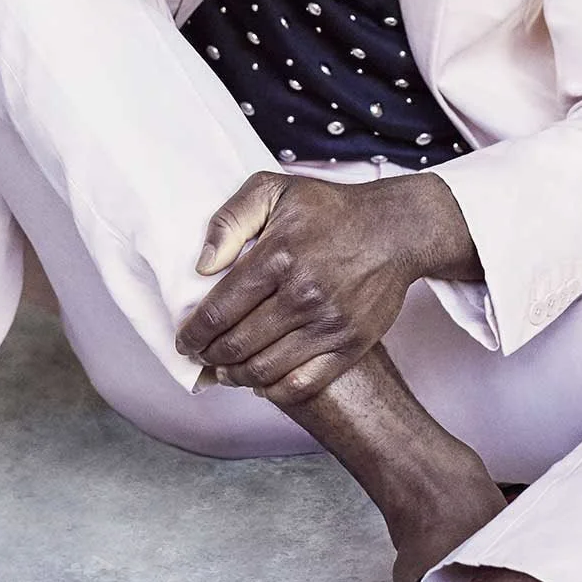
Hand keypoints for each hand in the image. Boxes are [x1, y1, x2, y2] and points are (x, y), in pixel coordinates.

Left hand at [173, 172, 426, 407]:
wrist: (397, 229)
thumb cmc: (331, 209)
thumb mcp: (275, 190)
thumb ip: (230, 220)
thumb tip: (203, 265)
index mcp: (278, 256)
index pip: (220, 310)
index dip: (193, 333)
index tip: (184, 341)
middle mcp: (303, 294)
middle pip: (238, 344)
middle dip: (209, 356)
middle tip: (201, 356)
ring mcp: (329, 324)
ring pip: (265, 369)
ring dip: (236, 376)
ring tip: (225, 371)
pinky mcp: (351, 344)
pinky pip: (302, 384)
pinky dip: (274, 391)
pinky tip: (261, 383)